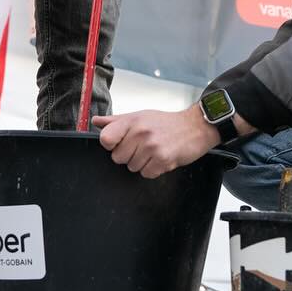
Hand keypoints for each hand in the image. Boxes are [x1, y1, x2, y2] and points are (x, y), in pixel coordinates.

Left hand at [93, 107, 219, 178]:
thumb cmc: (166, 122)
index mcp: (132, 121)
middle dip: (129, 155)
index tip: (119, 143)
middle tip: (143, 146)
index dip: (111, 145)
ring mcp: (152, 147)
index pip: (105, 139)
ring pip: (132, 167)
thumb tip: (96, 121)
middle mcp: (140, 133)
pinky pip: (147, 174)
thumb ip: (116, 121)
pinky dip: (154, 169)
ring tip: (154, 151)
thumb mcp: (140, 116)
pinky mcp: (163, 160)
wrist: (195, 126)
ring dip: (143, 163)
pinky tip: (161, 158)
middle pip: (118, 158)